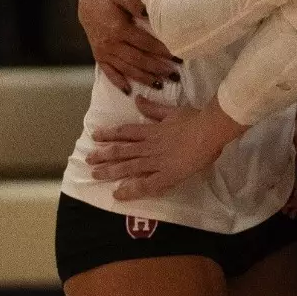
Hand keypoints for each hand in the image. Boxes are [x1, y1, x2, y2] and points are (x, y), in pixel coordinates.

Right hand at [78, 0, 178, 93]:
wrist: (85, 3)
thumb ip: (133, 2)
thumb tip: (149, 13)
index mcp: (119, 29)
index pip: (145, 43)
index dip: (162, 51)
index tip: (177, 57)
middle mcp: (111, 44)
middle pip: (139, 60)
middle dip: (158, 69)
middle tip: (175, 75)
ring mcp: (104, 52)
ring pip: (127, 69)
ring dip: (144, 78)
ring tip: (161, 85)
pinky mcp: (99, 57)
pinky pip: (109, 73)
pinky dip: (118, 83)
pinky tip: (129, 92)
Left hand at [89, 96, 245, 199]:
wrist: (209, 130)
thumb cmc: (194, 119)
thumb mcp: (171, 110)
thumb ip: (153, 108)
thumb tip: (137, 100)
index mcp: (151, 131)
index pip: (125, 133)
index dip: (109, 135)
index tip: (95, 136)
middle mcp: (149, 146)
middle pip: (121, 150)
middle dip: (103, 154)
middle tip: (88, 159)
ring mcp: (155, 162)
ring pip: (127, 167)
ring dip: (109, 171)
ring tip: (94, 174)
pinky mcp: (165, 176)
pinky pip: (145, 185)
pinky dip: (130, 190)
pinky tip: (117, 195)